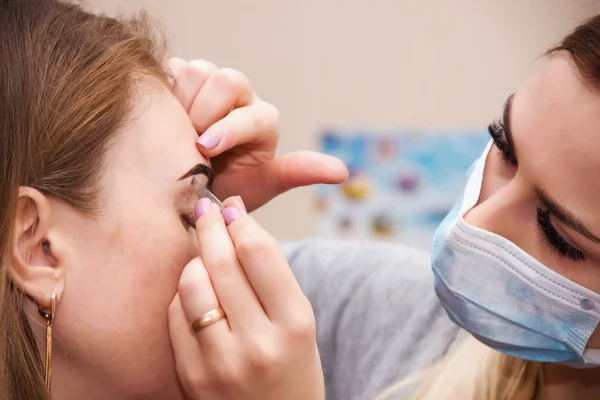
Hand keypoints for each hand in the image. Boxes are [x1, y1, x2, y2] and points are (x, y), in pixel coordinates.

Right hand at [168, 58, 347, 211]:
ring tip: (177, 134)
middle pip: (227, 80)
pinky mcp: (184, 78)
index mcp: (262, 120)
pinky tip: (166, 118)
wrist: (186, 186)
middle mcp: (241, 97)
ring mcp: (211, 83)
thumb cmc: (226, 190)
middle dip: (204, 113)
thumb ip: (294, 173)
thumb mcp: (259, 188)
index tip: (204, 150)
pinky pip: (172, 69)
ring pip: (198, 70)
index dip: (227, 130)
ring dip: (182, 104)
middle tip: (189, 144)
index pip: (252, 113)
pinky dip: (165, 92)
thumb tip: (342, 172)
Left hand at [168, 196, 324, 399]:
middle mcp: (259, 344)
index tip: (231, 206)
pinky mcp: (192, 377)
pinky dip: (184, 295)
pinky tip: (197, 293)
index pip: (259, 253)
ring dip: (195, 260)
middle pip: (222, 262)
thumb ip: (271, 275)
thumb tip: (235, 218)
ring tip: (205, 258)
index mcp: (296, 325)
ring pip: (192, 284)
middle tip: (206, 208)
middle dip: (210, 225)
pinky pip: (175, 315)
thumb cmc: (291, 366)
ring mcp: (222, 364)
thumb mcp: (299, 322)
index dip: (241, 220)